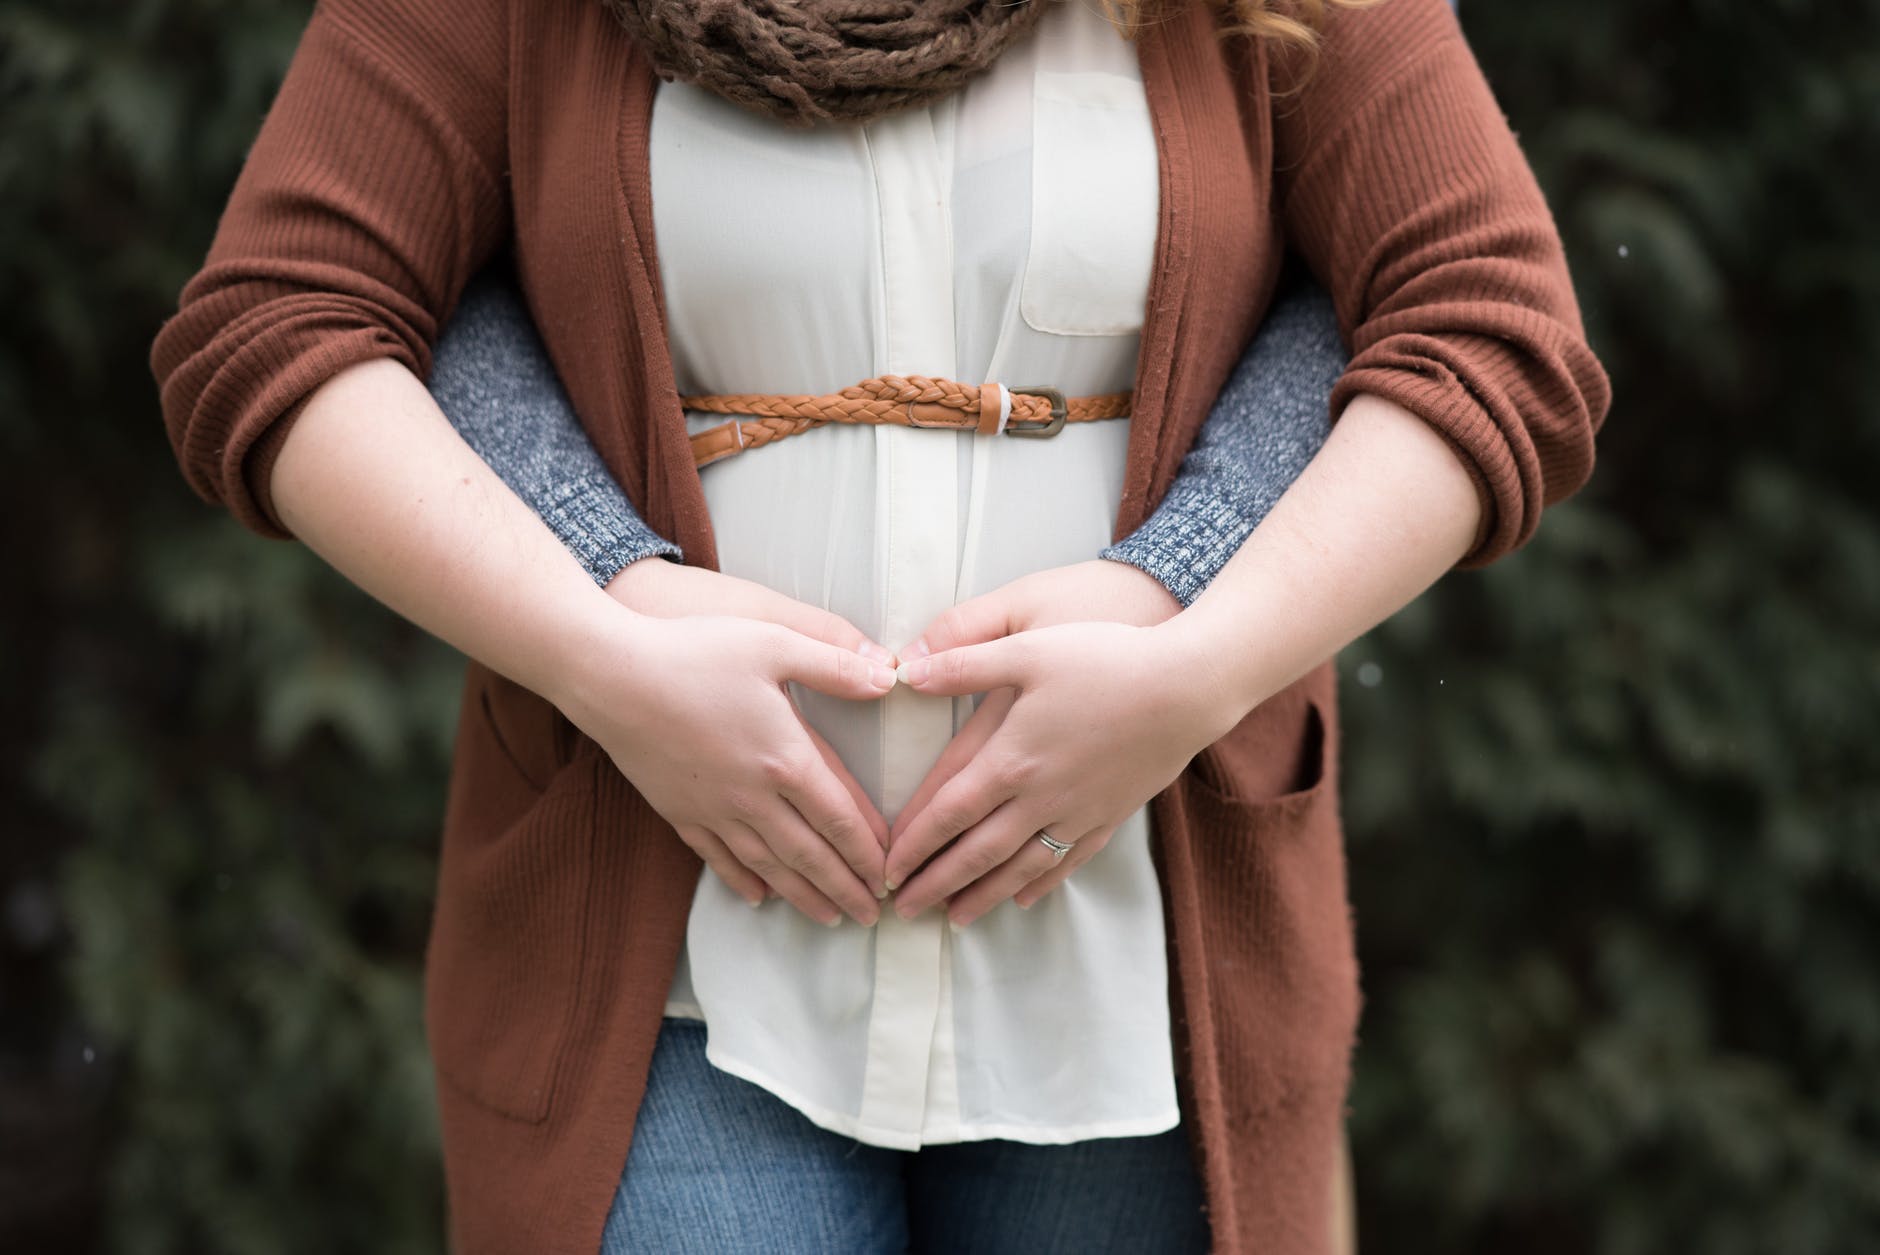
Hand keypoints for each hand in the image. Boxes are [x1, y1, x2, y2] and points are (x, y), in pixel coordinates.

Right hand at [553, 562, 898, 925]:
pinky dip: (743, 880)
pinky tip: (760, 896)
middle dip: (846, 888)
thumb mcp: (773, 643)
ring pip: (769, 866)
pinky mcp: (679, 811)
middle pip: (811, 855)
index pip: (840, 818)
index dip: (869, 850)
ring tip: (829, 918)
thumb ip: (834, 664)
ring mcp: (714, 809)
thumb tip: (888, 678)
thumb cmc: (694, 653)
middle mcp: (754, 795)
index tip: (890, 874)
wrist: (610, 676)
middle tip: (872, 915)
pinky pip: (718, 858)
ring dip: (804, 895)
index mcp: (785, 758)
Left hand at [886, 566, 1240, 926]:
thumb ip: (965, 662)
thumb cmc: (1106, 659)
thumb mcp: (1028, 649)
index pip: (947, 813)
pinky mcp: (1111, 814)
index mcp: (1011, 758)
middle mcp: (1039, 796)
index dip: (913, 844)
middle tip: (902, 909)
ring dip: (980, 895)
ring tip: (953, 918)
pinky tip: (1023, 897)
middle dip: (935, 884)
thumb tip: (906, 672)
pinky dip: (1040, 883)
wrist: (1187, 687)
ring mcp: (1077, 812)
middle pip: (976, 853)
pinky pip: (1068, 861)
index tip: (885, 868)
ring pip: (1019, 867)